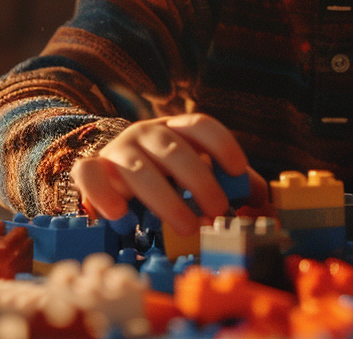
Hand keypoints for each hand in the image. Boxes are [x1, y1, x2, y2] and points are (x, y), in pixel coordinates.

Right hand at [70, 113, 266, 233]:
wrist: (108, 171)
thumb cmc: (163, 175)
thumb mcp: (194, 173)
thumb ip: (228, 182)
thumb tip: (263, 200)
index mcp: (175, 130)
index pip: (200, 125)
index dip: (221, 144)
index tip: (238, 170)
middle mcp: (146, 134)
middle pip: (174, 148)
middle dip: (199, 181)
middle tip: (218, 210)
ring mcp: (117, 151)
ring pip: (138, 168)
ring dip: (166, 200)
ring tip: (189, 227)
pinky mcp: (91, 169)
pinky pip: (89, 174)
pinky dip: (104, 193)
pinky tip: (121, 215)